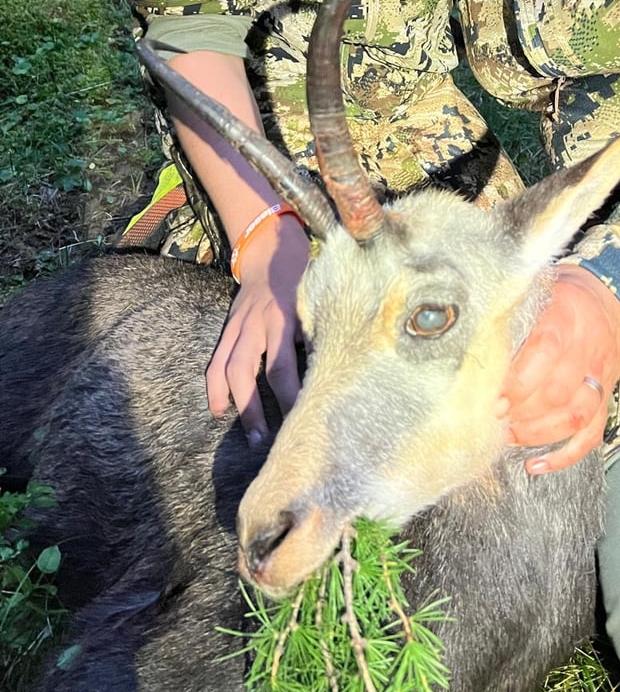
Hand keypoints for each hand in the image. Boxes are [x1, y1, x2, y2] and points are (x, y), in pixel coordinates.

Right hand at [205, 220, 310, 447]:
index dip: (291, 397)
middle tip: (269, 442)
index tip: (302, 422)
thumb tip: (334, 373)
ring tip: (248, 435)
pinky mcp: (229, 327)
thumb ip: (321, 333)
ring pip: (229, 369)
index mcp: (285, 317)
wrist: (270, 249)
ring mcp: (240, 325)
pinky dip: (214, 385)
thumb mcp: (319, 301)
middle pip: (250, 372)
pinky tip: (217, 408)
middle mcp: (258, 323)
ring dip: (235, 403)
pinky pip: (216, 359)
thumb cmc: (306, 278)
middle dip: (256, 409)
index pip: (283, 366)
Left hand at [496, 263, 619, 474]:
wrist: (613, 304)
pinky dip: (564, 455)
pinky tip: (536, 465)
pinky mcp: (605, 401)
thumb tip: (469, 337)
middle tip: (495, 418)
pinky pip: (591, 435)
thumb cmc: (563, 299)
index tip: (494, 396)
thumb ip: (512, 311)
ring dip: (538, 433)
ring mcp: (600, 378)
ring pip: (576, 416)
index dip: (519, 379)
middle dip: (523, 411)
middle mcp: (588, 349)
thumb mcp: (540, 290)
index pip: (547, 350)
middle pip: (559, 391)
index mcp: (567, 316)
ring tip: (509, 436)